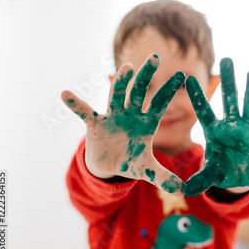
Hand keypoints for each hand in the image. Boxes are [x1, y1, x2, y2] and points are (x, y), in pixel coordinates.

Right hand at [61, 54, 184, 195]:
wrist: (108, 166)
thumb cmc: (130, 161)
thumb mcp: (146, 170)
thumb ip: (163, 177)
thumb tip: (183, 191)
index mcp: (146, 123)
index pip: (159, 104)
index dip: (168, 91)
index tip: (181, 76)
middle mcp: (131, 114)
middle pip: (139, 92)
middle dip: (147, 76)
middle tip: (155, 58)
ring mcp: (112, 116)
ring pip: (116, 95)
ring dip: (120, 82)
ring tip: (127, 68)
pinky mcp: (95, 124)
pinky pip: (85, 112)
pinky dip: (76, 104)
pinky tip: (65, 94)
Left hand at [183, 58, 248, 196]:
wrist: (240, 178)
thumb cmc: (222, 170)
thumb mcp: (211, 175)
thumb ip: (201, 179)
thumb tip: (184, 191)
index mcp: (214, 131)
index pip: (204, 111)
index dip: (197, 96)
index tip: (187, 78)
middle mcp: (232, 125)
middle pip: (229, 100)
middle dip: (228, 81)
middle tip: (226, 59)